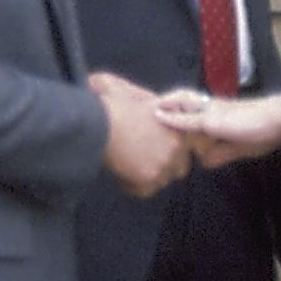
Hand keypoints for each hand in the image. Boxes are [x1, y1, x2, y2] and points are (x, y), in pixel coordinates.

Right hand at [93, 72, 188, 197]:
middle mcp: (177, 145)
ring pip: (161, 180)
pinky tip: (119, 175)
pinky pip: (143, 191)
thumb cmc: (107, 104)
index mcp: (177, 124)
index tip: (153, 147)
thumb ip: (141, 96)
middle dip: (162, 165)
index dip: (169, 148)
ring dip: (146, 175)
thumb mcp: (127, 89)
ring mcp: (164, 162)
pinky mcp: (148, 176)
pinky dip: (131, 185)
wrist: (94, 121)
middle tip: (141, 160)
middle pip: (179, 167)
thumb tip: (140, 99)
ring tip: (127, 167)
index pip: (186, 146)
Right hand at [156, 86, 280, 166]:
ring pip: (194, 143)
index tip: (137, 118)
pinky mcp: (227, 150)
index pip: (171, 104)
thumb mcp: (210, 120)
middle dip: (167, 135)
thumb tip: (158, 117)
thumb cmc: (244, 118)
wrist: (279, 126)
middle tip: (149, 145)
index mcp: (199, 108)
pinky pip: (209, 157)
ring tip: (166, 160)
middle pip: (180, 126)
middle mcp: (204, 121)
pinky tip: (195, 167)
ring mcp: (216, 136)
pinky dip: (203, 162)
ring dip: (184, 151)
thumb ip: (185, 121)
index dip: (156, 108)